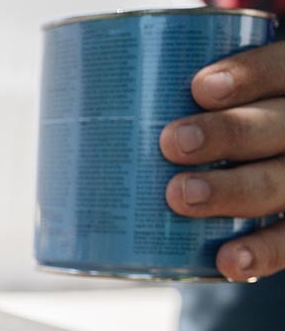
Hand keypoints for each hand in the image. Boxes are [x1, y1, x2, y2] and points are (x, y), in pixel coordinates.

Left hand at [161, 40, 284, 279]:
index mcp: (284, 82)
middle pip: (281, 125)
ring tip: (181, 195)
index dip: (250, 74)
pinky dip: (260, 253)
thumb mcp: (195, 93)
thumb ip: (157, 88)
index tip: (200, 86)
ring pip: (282, 182)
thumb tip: (66, 87)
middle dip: (229, 132)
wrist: (246, 160)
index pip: (280, 69)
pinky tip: (226, 262)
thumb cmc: (203, 119)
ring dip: (233, 189)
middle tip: (172, 142)